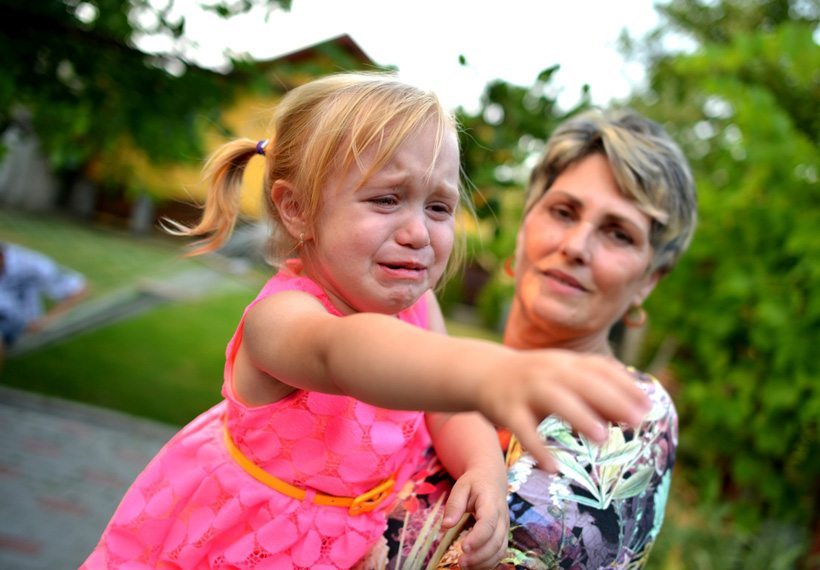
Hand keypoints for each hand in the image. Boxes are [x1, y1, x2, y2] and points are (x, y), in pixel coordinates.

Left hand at [441, 466, 508, 568]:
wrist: (491, 478)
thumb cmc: (474, 482)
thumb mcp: (461, 487)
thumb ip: (454, 505)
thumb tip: (446, 526)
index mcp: (491, 503)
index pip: (489, 523)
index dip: (478, 537)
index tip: (463, 547)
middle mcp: (502, 517)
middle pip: (496, 541)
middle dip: (480, 555)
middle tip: (461, 562)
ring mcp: (505, 527)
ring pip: (500, 550)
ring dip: (484, 562)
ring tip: (464, 566)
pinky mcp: (503, 534)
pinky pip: (500, 552)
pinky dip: (489, 562)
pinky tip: (474, 566)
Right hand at [477, 349, 650, 470]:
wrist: (484, 373)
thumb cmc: (535, 381)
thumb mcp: (564, 379)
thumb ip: (596, 393)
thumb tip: (636, 411)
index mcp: (566, 362)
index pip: (600, 368)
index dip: (626, 384)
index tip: (649, 404)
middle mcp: (548, 372)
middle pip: (583, 383)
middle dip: (612, 400)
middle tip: (638, 421)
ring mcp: (526, 389)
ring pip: (555, 400)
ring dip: (580, 417)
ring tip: (603, 437)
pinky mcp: (507, 409)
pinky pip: (523, 429)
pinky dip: (537, 448)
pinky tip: (552, 467)